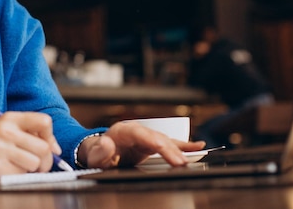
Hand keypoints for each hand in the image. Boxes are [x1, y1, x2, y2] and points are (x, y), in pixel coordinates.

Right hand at [0, 111, 61, 178]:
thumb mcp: (6, 128)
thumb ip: (29, 132)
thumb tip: (55, 148)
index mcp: (10, 118)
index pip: (44, 122)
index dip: (51, 137)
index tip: (49, 147)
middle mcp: (6, 131)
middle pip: (44, 147)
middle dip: (47, 160)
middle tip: (40, 164)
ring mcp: (0, 148)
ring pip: (35, 163)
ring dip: (32, 169)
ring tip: (22, 166)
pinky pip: (21, 174)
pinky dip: (20, 175)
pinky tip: (10, 170)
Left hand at [78, 120, 205, 168]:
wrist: (98, 152)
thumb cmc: (97, 154)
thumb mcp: (94, 155)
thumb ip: (100, 151)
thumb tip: (106, 143)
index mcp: (123, 131)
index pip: (140, 133)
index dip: (154, 140)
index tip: (164, 148)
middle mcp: (137, 131)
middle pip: (156, 138)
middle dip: (170, 149)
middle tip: (181, 163)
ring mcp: (146, 136)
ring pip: (165, 140)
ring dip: (179, 149)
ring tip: (192, 157)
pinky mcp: (152, 144)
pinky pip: (169, 143)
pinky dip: (183, 145)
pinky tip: (198, 147)